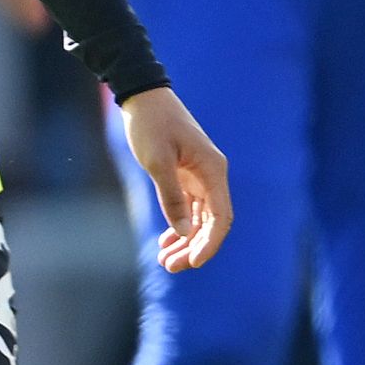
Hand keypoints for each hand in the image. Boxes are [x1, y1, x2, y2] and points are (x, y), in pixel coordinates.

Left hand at [118, 87, 231, 273]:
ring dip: (185, 241)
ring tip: (164, 261)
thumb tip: (183, 231)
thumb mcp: (158, 162)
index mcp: (213, 171)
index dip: (209, 244)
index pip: (220, 217)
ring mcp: (200, 177)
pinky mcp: (187, 176)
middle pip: (211, 223)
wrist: (144, 97)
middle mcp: (212, 176)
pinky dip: (179, 226)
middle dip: (193, 248)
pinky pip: (189, 209)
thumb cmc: (151, 125)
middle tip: (170, 267)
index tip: (192, 263)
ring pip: (200, 219)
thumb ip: (172, 197)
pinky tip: (166, 241)